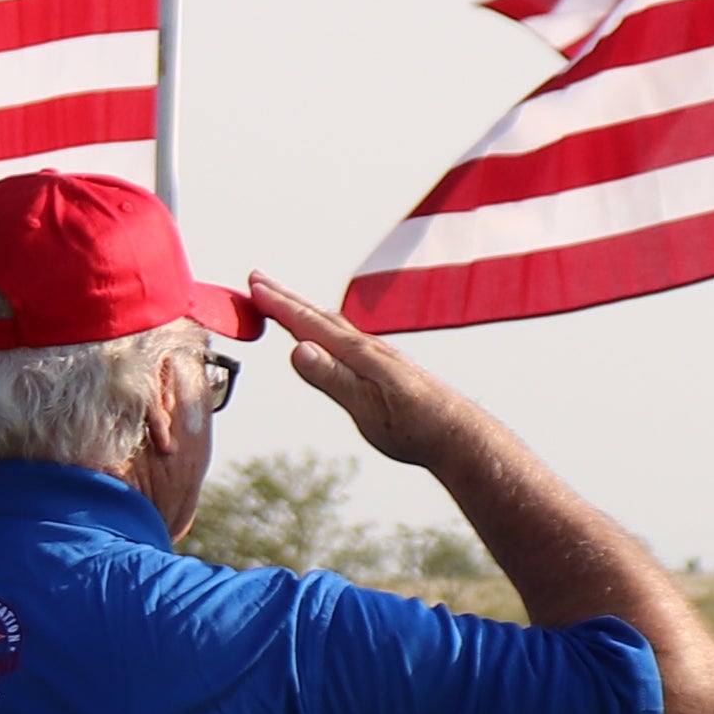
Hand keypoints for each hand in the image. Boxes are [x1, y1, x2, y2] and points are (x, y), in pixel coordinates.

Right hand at [249, 276, 476, 471]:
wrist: (459, 434)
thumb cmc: (415, 426)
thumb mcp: (367, 407)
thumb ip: (332, 377)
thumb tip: (297, 348)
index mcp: (358, 354)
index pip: (309, 324)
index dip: (279, 305)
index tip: (253, 285)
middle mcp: (368, 347)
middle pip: (318, 315)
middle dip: (286, 297)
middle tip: (258, 278)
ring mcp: (378, 355)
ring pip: (333, 324)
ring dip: (305, 309)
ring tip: (285, 300)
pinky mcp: (386, 367)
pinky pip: (347, 337)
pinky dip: (327, 326)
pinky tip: (331, 334)